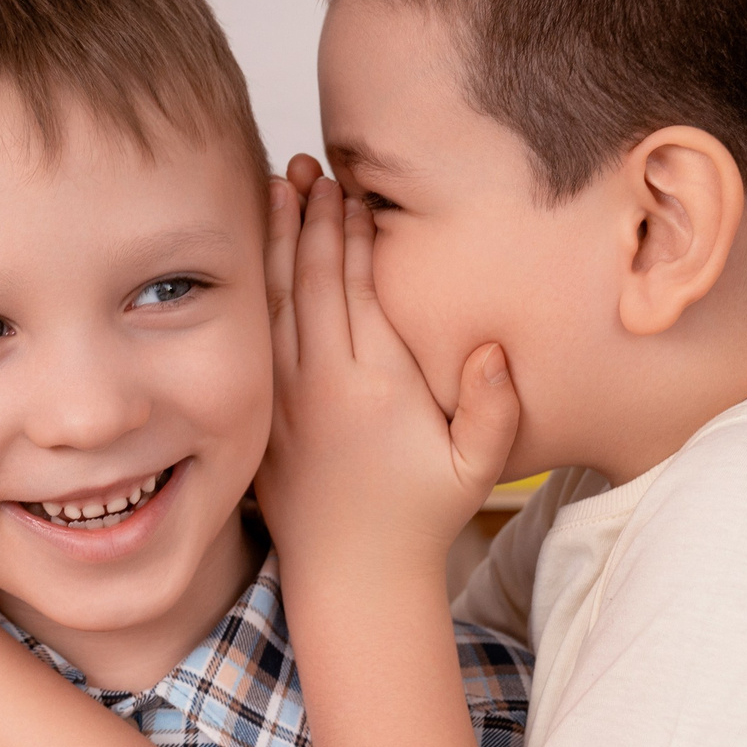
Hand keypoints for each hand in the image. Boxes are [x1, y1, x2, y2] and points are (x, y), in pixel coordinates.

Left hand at [255, 154, 518, 586]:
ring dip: (275, 242)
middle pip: (308, 279)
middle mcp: (321, 383)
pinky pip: (255, 335)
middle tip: (307, 167)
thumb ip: (492, 409)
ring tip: (276, 188)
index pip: (356, 288)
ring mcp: (284, 398)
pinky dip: (255, 288)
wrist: (353, 578)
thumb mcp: (475, 471)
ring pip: (273, 301)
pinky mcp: (262, 414)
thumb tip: (492, 348)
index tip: (354, 190)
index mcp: (374, 385)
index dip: (352, 234)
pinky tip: (255, 255)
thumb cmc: (420, 519)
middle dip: (308, 218)